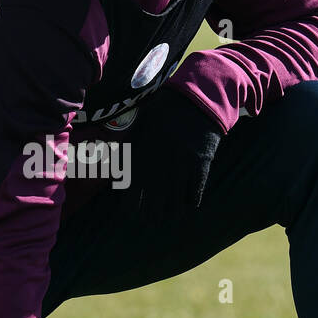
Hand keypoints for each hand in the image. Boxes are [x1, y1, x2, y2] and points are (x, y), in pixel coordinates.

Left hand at [129, 88, 222, 222]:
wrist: (197, 95)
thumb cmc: (165, 110)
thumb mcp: (142, 122)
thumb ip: (129, 146)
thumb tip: (116, 170)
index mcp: (144, 146)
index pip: (134, 182)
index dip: (131, 201)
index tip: (128, 213)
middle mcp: (161, 155)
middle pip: (153, 192)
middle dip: (150, 210)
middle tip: (148, 221)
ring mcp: (182, 158)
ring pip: (175, 194)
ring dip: (171, 209)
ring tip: (168, 218)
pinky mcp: (202, 159)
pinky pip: (196, 186)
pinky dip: (192, 198)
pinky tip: (189, 205)